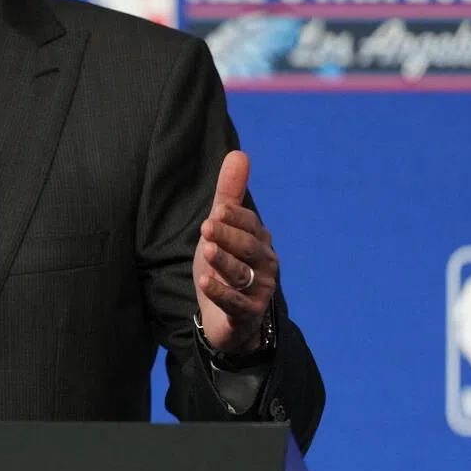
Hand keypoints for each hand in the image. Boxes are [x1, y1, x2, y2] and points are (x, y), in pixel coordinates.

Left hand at [193, 151, 277, 353]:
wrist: (226, 317)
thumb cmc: (226, 266)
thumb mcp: (222, 228)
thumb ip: (229, 195)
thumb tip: (239, 153)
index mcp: (259, 241)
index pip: (250, 226)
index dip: (235, 218)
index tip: (218, 210)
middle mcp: (264, 265)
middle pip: (248, 248)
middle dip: (228, 237)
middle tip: (206, 228)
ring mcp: (258, 290)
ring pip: (242, 274)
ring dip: (225, 263)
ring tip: (208, 251)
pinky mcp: (248, 314)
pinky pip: (235, 304)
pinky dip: (221, 293)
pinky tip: (205, 283)